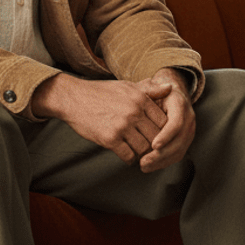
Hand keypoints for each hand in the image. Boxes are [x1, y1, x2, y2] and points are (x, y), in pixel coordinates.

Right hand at [31, 69, 194, 171]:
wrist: (74, 98)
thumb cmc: (101, 92)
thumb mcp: (127, 86)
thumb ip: (150, 90)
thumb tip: (170, 88)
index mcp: (140, 98)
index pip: (164, 121)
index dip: (164, 131)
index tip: (158, 135)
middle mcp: (133, 112)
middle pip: (156, 136)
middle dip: (155, 144)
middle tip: (151, 148)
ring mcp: (122, 126)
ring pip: (144, 148)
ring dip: (142, 153)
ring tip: (137, 151)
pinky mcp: (109, 139)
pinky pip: (128, 156)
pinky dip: (129, 158)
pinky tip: (126, 153)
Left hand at [135, 69, 195, 171]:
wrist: (170, 94)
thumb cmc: (155, 91)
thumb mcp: (150, 87)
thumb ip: (150, 88)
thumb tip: (158, 87)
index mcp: (180, 104)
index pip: (177, 123)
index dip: (166, 135)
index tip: (153, 145)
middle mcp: (188, 118)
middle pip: (179, 141)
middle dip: (162, 154)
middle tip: (144, 161)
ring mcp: (189, 130)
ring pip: (179, 150)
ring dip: (162, 161)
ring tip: (144, 166)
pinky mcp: (185, 140)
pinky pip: (177, 154)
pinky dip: (164, 162)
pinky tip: (150, 165)